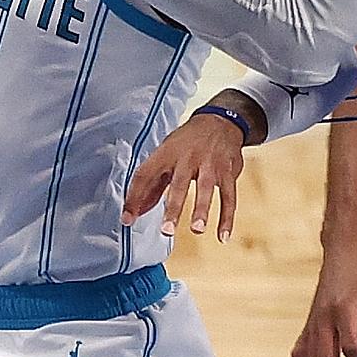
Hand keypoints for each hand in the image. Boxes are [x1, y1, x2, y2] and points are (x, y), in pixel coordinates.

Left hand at [121, 113, 243, 241]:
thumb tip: (136, 212)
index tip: (127, 219)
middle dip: (173, 207)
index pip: (145, 174)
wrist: (220, 121)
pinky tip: (223, 236)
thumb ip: (152, 184)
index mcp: (166, 153)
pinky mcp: (228, 171)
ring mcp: (210, 163)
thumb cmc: (187, 142)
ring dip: (201, 209)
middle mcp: (188, 157)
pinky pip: (229, 196)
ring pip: (205, 187)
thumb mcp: (166, 154)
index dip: (134, 197)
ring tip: (197, 229)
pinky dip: (227, 217)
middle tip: (167, 230)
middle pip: (178, 183)